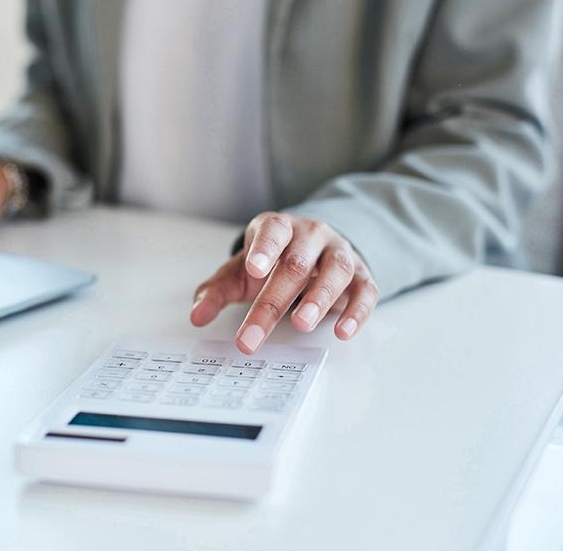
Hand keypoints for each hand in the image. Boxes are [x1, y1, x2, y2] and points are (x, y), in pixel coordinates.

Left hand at [190, 212, 378, 353]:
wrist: (312, 251)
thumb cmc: (271, 263)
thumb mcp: (240, 274)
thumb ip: (217, 292)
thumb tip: (197, 316)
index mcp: (278, 228)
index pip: (272, 232)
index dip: (264, 249)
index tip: (253, 270)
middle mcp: (312, 236)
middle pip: (296, 264)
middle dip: (274, 300)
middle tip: (254, 333)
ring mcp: (339, 253)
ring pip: (335, 271)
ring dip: (319, 299)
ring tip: (302, 324)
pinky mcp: (361, 275)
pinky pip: (366, 290)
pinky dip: (357, 311)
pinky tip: (342, 331)